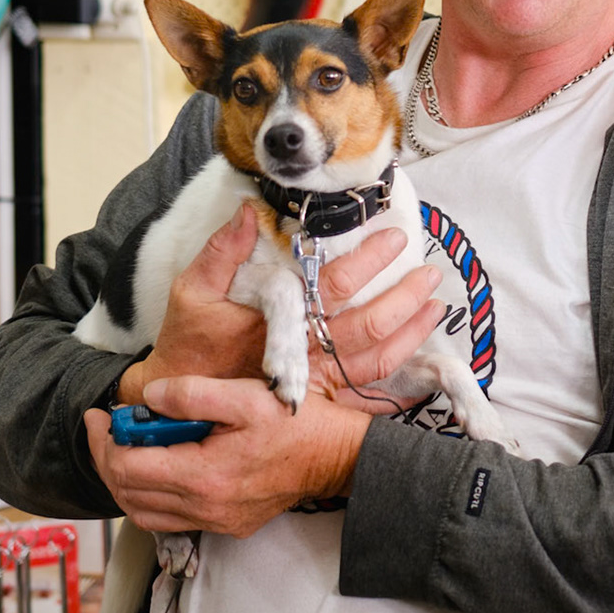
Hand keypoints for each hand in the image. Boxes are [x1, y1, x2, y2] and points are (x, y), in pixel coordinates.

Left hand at [85, 377, 370, 536]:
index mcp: (203, 476)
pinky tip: (160, 468)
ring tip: (126, 448)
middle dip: (106, 459)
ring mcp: (215, 521)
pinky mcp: (226, 525)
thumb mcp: (246, 397)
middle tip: (107, 428)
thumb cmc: (296, 425)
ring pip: (143, 513)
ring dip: (125, 481)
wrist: (337, 459)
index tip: (99, 415)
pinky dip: (150, 496)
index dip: (103, 441)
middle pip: (128, 494)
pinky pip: (170, 519)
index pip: (127, 468)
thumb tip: (150, 397)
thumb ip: (193, 394)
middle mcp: (204, 508)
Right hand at [118, 211, 444, 409]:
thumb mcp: (191, 291)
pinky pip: (366, 397)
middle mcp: (305, 353)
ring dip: (410, 334)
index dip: (369, 262)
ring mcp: (315, 382)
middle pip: (369, 324)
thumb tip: (249, 210)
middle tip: (431, 274)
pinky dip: (398, 386)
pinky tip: (422, 371)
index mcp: (280, 320)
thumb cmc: (187, 344)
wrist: (178, 402)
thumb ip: (222, 250)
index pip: (335, 285)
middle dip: (405, 298)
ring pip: (375, 360)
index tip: (395, 239)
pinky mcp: (317, 403)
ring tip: (435, 308)